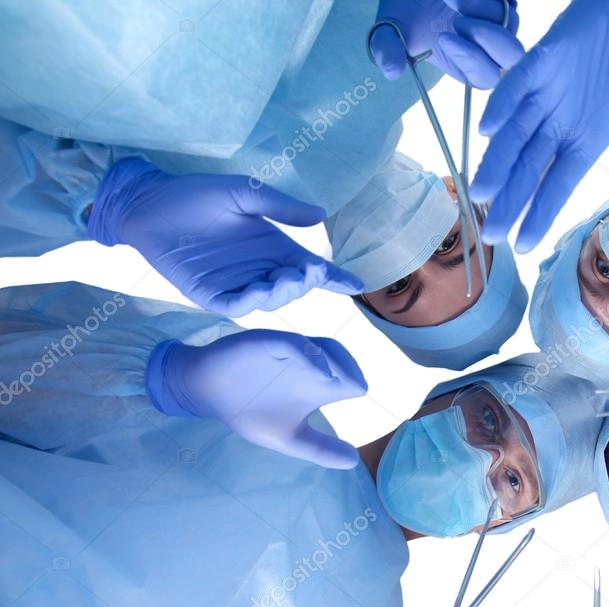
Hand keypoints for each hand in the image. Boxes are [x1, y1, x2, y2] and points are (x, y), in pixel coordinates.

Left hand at [88, 157, 361, 315]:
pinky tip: (259, 291)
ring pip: (269, 300)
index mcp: (272, 247)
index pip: (310, 268)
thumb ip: (279, 206)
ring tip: (288, 278)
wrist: (147, 203)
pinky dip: (250, 301)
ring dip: (281, 293)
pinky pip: (235, 305)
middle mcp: (259, 270)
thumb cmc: (194, 195)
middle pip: (293, 287)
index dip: (334, 277)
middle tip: (309, 272)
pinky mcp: (208, 295)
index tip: (356, 284)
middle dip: (305, 283)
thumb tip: (320, 214)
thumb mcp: (242, 194)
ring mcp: (235, 285)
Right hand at [146, 330, 366, 468]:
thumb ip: (319, 449)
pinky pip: (295, 344)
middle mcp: (309, 366)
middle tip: (356, 389)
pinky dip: (310, 356)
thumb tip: (354, 462)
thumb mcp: (287, 438)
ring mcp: (291, 353)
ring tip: (341, 381)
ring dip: (336, 362)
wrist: (206, 393)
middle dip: (352, 371)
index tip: (358, 403)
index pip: (351, 378)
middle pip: (343, 358)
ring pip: (323, 347)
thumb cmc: (249, 412)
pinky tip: (319, 373)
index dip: (358, 386)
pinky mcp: (269, 343)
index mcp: (317, 385)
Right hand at [370, 0, 522, 88]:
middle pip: (511, 55)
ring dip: (482, 7)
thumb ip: (387, 50)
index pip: (486, 77)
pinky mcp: (503, 0)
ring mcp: (499, 20)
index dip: (473, 61)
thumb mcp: (387, 31)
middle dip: (488, 37)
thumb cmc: (404, 11)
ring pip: (510, 20)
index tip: (444, 37)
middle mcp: (486, 46)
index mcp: (464, 64)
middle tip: (458, 19)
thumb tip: (391, 70)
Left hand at [471, 0, 608, 251]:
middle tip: (491, 234)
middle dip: (509, 201)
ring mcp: (546, 93)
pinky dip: (504, 103)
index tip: (523, 245)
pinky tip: (489, 129)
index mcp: (584, 139)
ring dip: (497, 162)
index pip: (557, 185)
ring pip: (515, 134)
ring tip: (481, 192)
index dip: (540, 213)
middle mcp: (559, 123)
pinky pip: (518, 84)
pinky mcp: (541, 59)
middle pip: (528, 169)